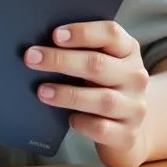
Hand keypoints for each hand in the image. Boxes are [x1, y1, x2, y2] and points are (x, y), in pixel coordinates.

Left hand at [25, 21, 149, 166]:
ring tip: (42, 91)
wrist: (126, 123)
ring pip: (103, 99)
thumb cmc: (101, 82)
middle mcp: (135, 77)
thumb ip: (78, 49)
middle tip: (31, 58)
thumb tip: (39, 47)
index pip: (111, 34)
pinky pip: (103, 128)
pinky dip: (83, 123)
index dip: (82, 32)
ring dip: (67, 94)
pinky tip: (69, 118)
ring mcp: (134, 107)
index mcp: (127, 51)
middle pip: (98, 64)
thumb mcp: (97, 60)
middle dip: (60, 60)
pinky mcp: (128, 134)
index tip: (55, 35)